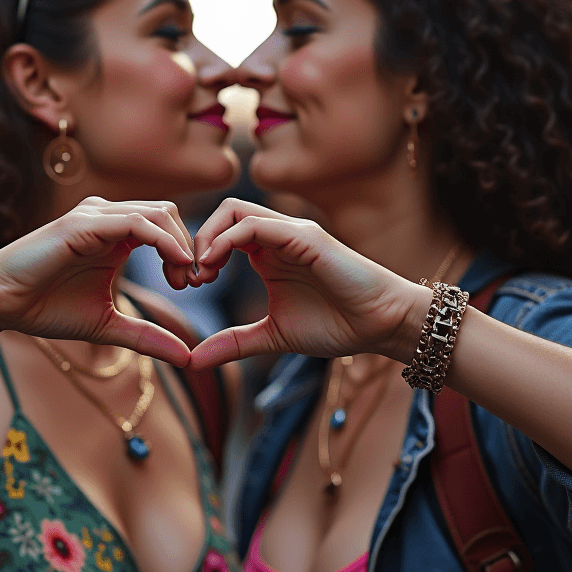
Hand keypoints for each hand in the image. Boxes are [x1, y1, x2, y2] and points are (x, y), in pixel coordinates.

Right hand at [0, 198, 195, 366]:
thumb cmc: (45, 308)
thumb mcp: (107, 325)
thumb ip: (146, 337)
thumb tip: (187, 358)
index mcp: (115, 234)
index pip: (166, 227)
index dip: (186, 253)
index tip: (191, 287)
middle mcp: (107, 217)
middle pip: (169, 214)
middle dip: (188, 247)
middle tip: (192, 284)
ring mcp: (95, 216)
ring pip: (158, 213)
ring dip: (179, 245)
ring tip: (183, 280)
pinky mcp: (83, 223)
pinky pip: (135, 222)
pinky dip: (161, 241)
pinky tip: (174, 266)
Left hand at [187, 199, 427, 369]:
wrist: (381, 325)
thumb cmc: (336, 326)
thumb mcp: (272, 336)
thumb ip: (233, 343)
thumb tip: (191, 361)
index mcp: (266, 253)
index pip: (220, 232)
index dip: (197, 253)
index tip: (190, 286)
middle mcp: (277, 236)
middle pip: (222, 213)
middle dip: (196, 240)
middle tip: (191, 278)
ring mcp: (291, 232)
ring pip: (234, 210)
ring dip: (208, 237)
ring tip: (202, 273)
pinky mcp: (304, 236)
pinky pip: (257, 224)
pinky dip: (228, 240)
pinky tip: (217, 266)